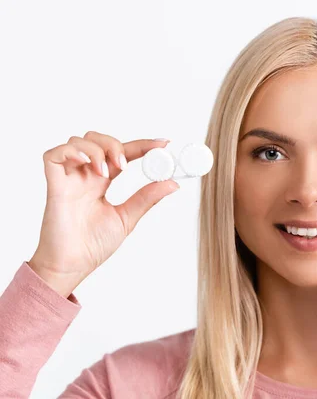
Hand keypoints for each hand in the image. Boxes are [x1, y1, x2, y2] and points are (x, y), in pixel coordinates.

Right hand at [29, 132, 179, 296]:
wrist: (72, 266)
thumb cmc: (93, 245)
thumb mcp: (127, 218)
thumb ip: (147, 198)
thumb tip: (173, 184)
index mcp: (101, 183)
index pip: (122, 154)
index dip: (141, 145)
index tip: (163, 143)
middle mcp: (85, 176)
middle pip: (98, 140)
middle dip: (116, 144)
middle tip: (126, 163)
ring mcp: (68, 179)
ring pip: (78, 141)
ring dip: (97, 149)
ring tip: (106, 173)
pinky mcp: (53, 185)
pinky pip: (54, 155)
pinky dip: (72, 151)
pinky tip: (87, 164)